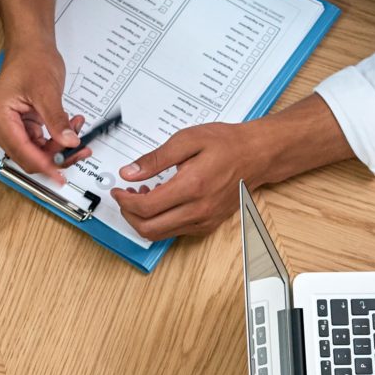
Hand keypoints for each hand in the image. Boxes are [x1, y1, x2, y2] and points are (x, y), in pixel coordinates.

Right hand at [0, 43, 80, 181]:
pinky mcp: (22, 126)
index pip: (23, 152)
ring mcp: (10, 128)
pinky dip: (57, 138)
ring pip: (37, 152)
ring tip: (77, 128)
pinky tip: (70, 126)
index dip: (44, 166)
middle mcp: (0, 126)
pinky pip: (41, 142)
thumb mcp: (46, 90)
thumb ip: (56, 120)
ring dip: (60, 146)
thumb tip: (68, 141)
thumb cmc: (30, 60)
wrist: (31, 47)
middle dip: (56, 155)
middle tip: (80, 149)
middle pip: (29, 157)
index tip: (61, 176)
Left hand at [108, 122, 272, 238]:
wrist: (257, 155)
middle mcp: (198, 209)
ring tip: (141, 197)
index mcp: (192, 186)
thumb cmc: (227, 145)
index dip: (124, 201)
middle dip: (128, 215)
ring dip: (143, 220)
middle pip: (148, 228)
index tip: (118, 190)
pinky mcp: (207, 225)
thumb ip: (155, 159)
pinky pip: (175, 232)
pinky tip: (161, 201)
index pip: (145, 207)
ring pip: (160, 234)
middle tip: (124, 197)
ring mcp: (204, 220)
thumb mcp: (187, 140)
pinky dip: (160, 221)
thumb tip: (130, 173)